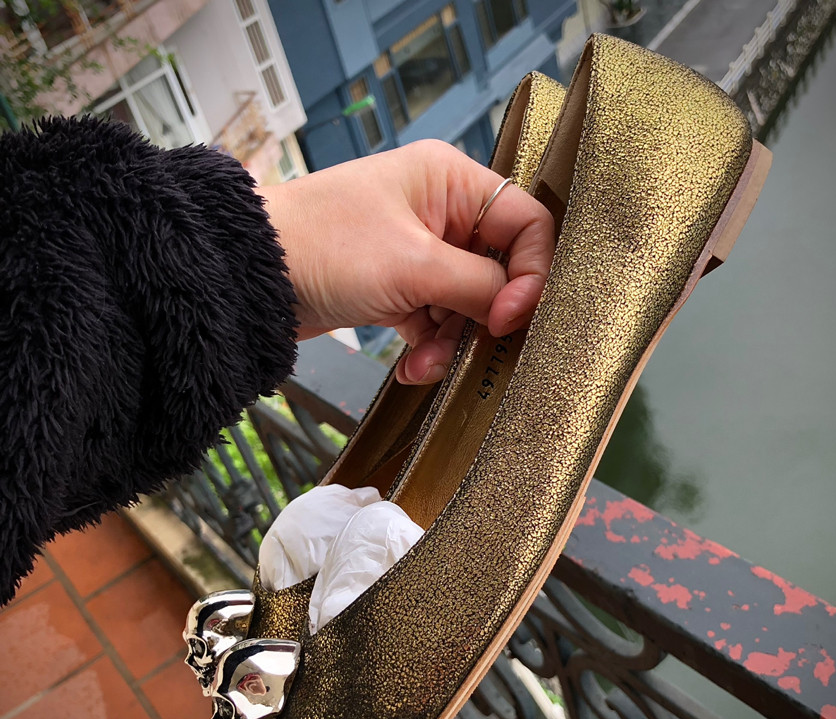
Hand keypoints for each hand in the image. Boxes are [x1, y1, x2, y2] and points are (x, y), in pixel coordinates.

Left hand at [256, 140, 553, 383]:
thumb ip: (480, 286)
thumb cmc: (322, 246)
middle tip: (479, 345)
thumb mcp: (414, 265)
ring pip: (469, 304)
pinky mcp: (401, 287)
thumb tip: (521, 308)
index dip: (530, 273)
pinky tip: (411, 367)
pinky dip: (430, 348)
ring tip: (426, 362)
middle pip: (500, 270)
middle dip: (487, 315)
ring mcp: (420, 253)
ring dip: (454, 341)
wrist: (252, 278)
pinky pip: (438, 322)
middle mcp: (442, 212)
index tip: (510, 316)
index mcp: (451, 182)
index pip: (526, 223)